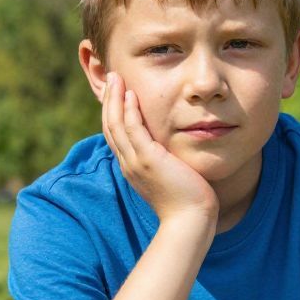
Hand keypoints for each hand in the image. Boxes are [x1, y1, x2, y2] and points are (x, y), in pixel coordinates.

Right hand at [100, 73, 216, 228]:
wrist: (190, 220)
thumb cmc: (188, 202)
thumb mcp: (173, 177)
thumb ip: (168, 162)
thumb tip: (175, 153)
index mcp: (132, 167)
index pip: (117, 135)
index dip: (114, 112)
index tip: (117, 93)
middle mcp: (129, 164)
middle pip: (110, 126)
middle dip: (109, 101)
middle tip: (112, 78)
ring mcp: (135, 162)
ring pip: (116, 125)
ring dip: (115, 99)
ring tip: (116, 78)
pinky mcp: (148, 160)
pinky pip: (132, 129)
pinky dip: (128, 111)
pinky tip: (130, 94)